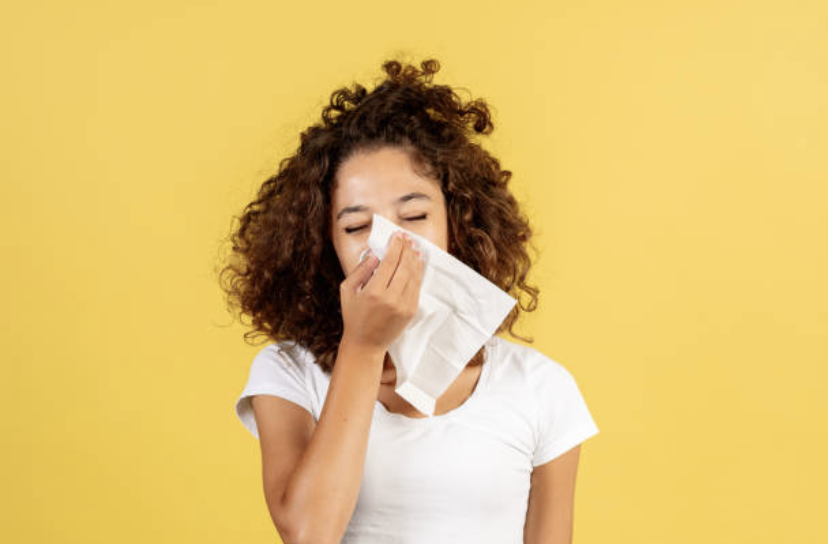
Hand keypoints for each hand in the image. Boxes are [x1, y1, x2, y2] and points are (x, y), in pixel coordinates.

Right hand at [339, 231, 424, 353]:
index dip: (395, 246)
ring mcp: (404, 306)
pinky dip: (418, 273)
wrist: (365, 344)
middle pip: (405, 266)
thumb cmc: (353, 315)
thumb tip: (375, 253)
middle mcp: (391, 299)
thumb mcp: (347, 290)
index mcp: (374, 292)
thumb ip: (360, 269)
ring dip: (415, 259)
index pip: (390, 262)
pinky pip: (417, 287)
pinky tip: (416, 263)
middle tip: (406, 238)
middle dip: (406, 249)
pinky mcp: (411, 311)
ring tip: (413, 247)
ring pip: (414, 275)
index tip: (397, 235)